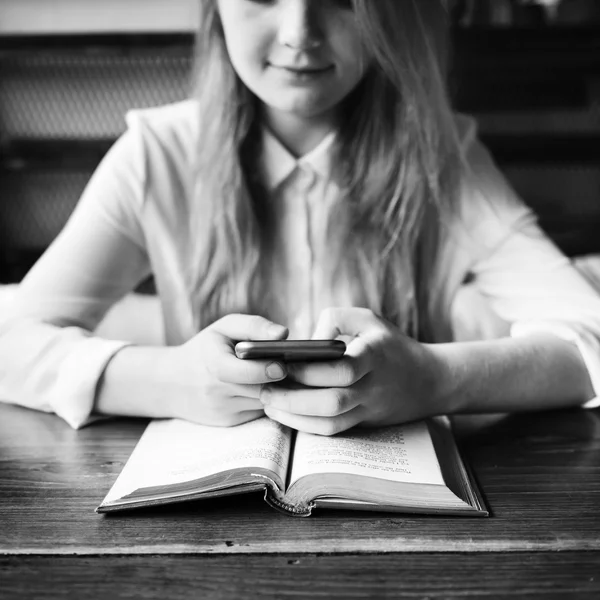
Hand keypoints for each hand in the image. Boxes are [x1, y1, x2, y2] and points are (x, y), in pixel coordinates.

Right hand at [166, 314, 288, 426]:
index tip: (282, 363)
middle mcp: (218, 393)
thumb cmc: (205, 349)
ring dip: (277, 390)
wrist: (171, 384)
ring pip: (264, 403)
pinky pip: (258, 412)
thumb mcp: (223, 328)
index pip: (248, 373)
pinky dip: (266, 400)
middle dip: (281, 380)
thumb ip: (254, 326)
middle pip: (261, 390)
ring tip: (284, 374)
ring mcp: (224, 411)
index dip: (269, 369)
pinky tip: (268, 387)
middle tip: (295, 367)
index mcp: (214, 365)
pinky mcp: (230, 423)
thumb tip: (284, 334)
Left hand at [260, 308, 441, 434]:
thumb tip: (306, 341)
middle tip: (264, 390)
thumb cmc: (391, 344)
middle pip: (332, 402)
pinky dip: (307, 427)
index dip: (309, 370)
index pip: (342, 369)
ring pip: (331, 423)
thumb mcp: (369, 319)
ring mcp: (370, 409)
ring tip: (268, 404)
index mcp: (375, 356)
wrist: (429, 381)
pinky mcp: (365, 424)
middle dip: (293, 399)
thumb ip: (335, 318)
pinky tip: (286, 414)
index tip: (281, 364)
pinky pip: (334, 431)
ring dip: (295, 417)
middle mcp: (373, 386)